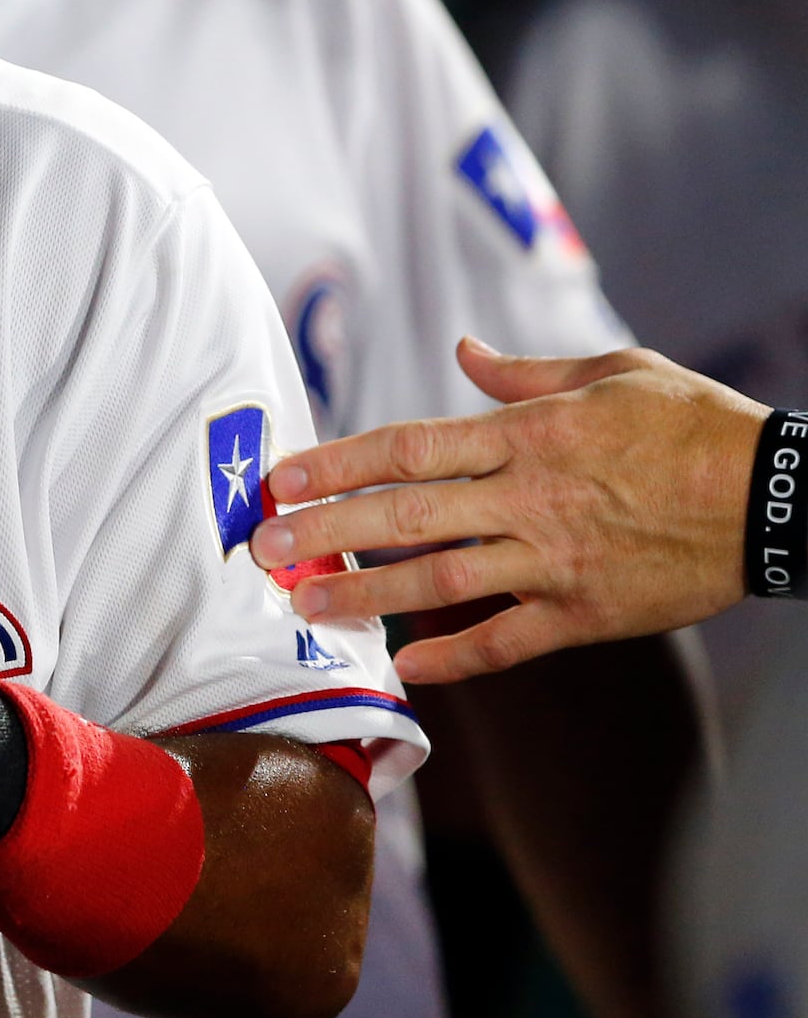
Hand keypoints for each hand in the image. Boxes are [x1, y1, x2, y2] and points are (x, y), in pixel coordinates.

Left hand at [253, 339, 763, 681]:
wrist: (779, 498)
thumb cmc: (694, 426)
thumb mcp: (614, 372)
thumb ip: (525, 374)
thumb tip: (463, 353)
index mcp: (528, 437)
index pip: (408, 449)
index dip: (337, 464)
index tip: (281, 477)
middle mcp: (529, 499)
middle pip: (405, 517)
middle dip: (325, 533)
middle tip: (262, 549)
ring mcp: (554, 561)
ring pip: (440, 582)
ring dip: (366, 596)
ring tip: (305, 606)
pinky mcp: (586, 613)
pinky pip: (507, 641)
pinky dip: (454, 657)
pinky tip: (404, 664)